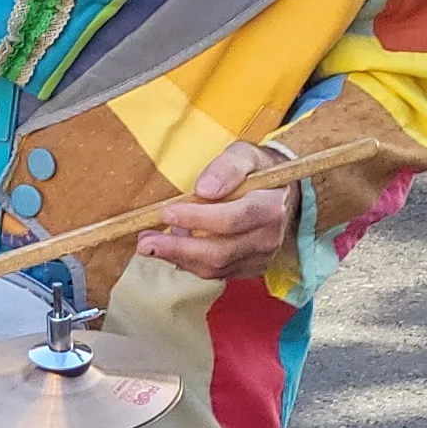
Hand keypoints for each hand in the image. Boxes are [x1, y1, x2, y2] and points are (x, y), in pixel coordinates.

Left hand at [132, 142, 296, 283]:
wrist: (281, 194)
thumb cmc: (258, 171)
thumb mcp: (245, 155)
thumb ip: (227, 167)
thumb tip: (203, 189)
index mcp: (270, 207)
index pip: (232, 219)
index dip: (197, 218)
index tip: (167, 212)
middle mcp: (268, 238)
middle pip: (220, 252)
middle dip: (178, 249)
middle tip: (145, 242)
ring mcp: (260, 258)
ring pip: (215, 268)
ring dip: (178, 258)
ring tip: (149, 243)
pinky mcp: (249, 269)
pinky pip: (215, 273)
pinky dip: (188, 263)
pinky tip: (170, 248)